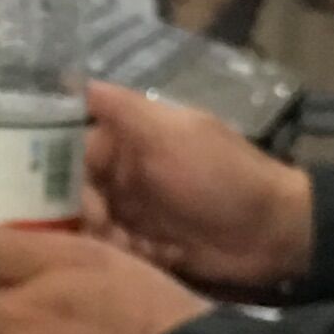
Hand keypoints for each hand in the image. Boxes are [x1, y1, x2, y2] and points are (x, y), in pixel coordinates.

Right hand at [82, 80, 313, 291]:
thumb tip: (69, 78)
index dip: (59, 169)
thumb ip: (120, 108)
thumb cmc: (220, 178)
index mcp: (131, 138)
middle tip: (104, 225)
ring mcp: (140, 210)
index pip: (71, 148)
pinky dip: (132, 255)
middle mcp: (129, 172)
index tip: (59, 192)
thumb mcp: (170, 135)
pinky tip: (159, 255)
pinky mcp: (151, 245)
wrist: (274, 232)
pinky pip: (119, 251)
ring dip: (108, 238)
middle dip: (83, 212)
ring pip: (94, 225)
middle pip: (77, 191)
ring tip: (135, 245)